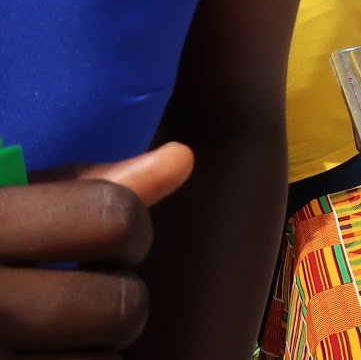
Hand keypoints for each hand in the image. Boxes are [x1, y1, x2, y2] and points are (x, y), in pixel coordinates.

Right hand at [0, 142, 193, 355]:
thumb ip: (73, 188)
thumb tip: (183, 158)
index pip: (113, 217)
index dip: (126, 225)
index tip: (101, 235)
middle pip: (121, 304)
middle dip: (114, 298)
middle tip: (74, 292)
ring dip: (92, 352)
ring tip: (48, 335)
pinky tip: (39, 355)